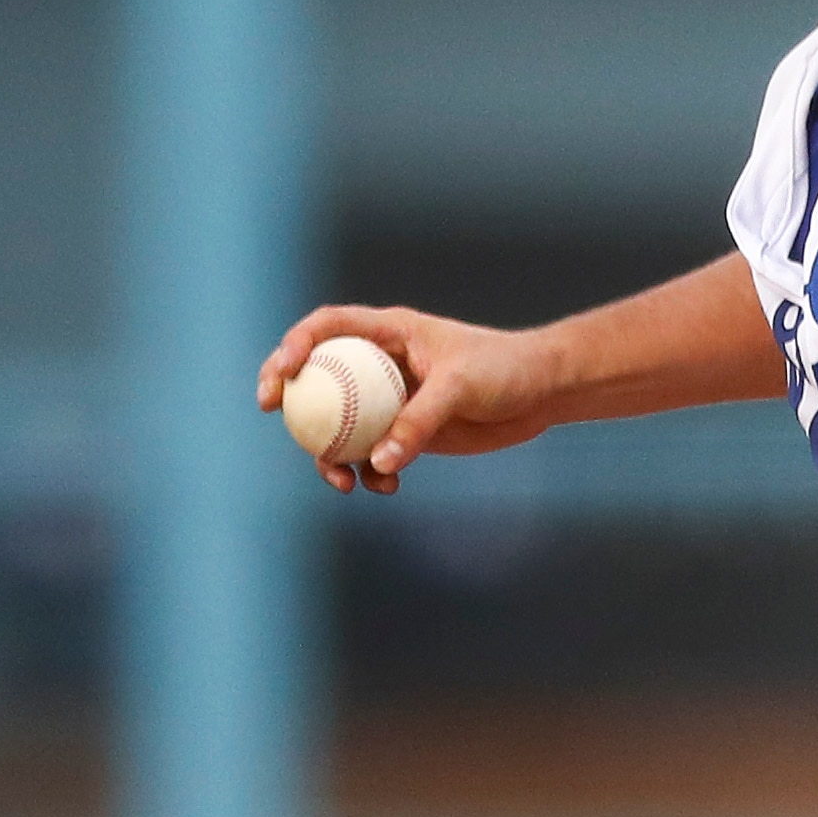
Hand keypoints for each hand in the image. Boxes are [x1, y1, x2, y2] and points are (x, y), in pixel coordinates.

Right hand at [256, 304, 564, 494]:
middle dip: (291, 398)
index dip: (295, 347)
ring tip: (341, 482)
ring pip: (340, 424)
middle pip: (318, 377)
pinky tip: (386, 487)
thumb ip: (418, 421)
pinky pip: (373, 455)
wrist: (542, 394)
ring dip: (329, 454)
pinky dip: (370, 473)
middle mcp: (381, 363)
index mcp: (389, 332)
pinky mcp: (407, 432)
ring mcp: (391, 399)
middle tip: (275, 416)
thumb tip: (378, 464)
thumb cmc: (505, 370)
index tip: (282, 377)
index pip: (327, 329)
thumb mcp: (460, 387)